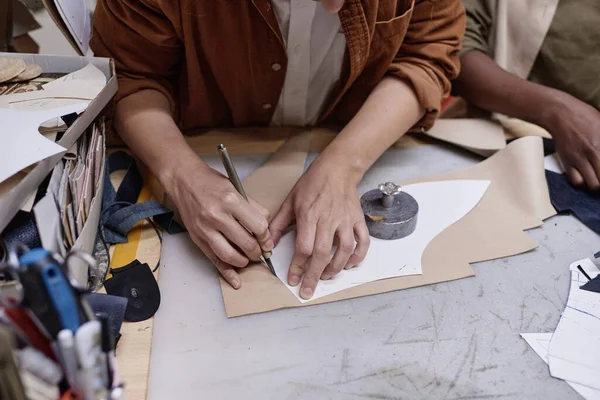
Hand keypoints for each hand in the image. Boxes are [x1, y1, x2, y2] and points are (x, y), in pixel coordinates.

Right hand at [166, 160, 273, 288]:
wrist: (184, 180)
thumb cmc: (211, 182)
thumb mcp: (236, 188)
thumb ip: (253, 208)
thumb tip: (266, 229)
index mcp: (231, 201)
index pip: (258, 226)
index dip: (266, 236)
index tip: (267, 239)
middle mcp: (217, 216)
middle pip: (246, 243)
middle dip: (258, 251)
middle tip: (260, 251)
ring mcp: (205, 229)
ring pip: (231, 255)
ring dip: (244, 261)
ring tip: (249, 258)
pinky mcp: (197, 238)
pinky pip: (214, 259)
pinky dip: (226, 272)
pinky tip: (236, 281)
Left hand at [270, 155, 369, 299]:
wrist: (337, 168)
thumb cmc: (312, 183)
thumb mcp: (290, 201)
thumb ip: (278, 224)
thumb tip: (268, 244)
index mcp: (309, 215)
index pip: (304, 247)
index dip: (298, 266)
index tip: (293, 279)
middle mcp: (328, 219)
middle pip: (322, 253)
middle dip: (314, 275)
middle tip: (308, 290)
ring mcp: (345, 220)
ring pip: (344, 250)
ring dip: (335, 268)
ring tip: (326, 277)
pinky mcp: (357, 220)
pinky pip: (362, 242)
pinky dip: (358, 256)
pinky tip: (349, 265)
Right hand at [547, 94, 599, 189]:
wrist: (560, 114)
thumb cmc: (584, 116)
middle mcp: (593, 153)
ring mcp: (579, 159)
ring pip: (593, 184)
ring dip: (596, 184)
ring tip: (597, 178)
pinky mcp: (567, 162)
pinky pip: (576, 181)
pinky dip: (582, 182)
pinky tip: (585, 176)